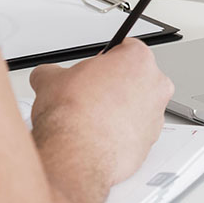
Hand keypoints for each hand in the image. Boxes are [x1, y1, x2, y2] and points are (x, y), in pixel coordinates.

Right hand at [29, 39, 173, 186]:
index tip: (95, 68)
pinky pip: (136, 132)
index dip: (106, 59)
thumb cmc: (74, 115)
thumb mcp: (50, 80)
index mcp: (138, 60)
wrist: (77, 153)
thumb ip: (53, 72)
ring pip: (139, 107)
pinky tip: (100, 136)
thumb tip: (46, 76)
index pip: (126, 49)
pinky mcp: (150, 142)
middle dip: (115, 84)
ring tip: (93, 118)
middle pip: (136, 78)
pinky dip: (121, 133)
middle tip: (92, 93)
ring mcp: (156, 116)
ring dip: (120, 110)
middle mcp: (155, 85)